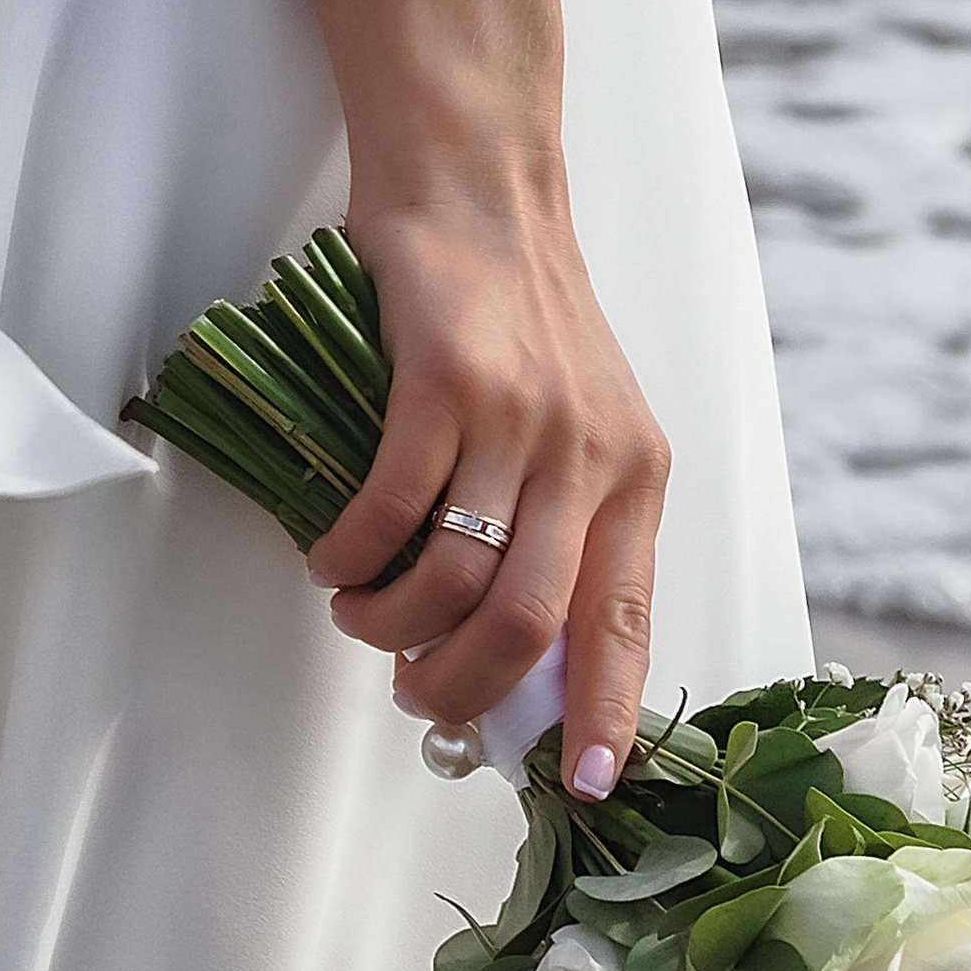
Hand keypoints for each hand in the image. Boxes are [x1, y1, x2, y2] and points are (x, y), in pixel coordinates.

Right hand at [302, 194, 669, 800]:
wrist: (480, 187)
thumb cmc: (520, 319)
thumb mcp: (580, 426)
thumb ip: (565, 526)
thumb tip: (512, 651)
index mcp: (636, 479)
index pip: (628, 624)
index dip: (608, 715)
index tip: (588, 784)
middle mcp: (593, 458)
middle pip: (528, 627)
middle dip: (458, 689)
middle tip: (412, 695)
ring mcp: (521, 419)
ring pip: (455, 580)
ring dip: (390, 625)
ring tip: (358, 616)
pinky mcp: (446, 382)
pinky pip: (392, 509)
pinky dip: (352, 556)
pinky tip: (335, 559)